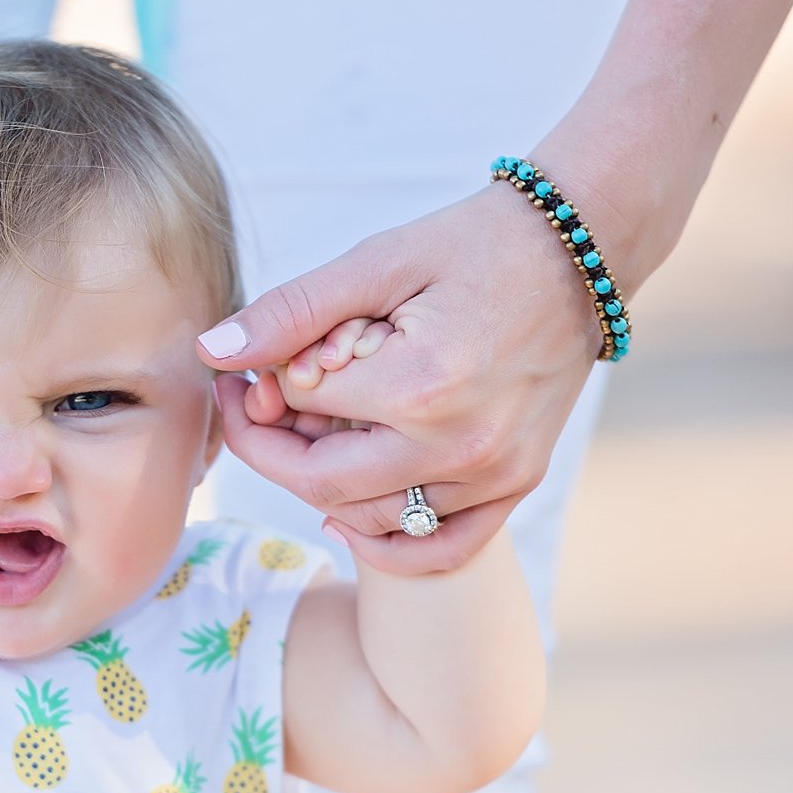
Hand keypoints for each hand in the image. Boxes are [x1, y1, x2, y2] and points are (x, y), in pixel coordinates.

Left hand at [199, 183, 602, 573]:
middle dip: (273, 449)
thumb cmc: (473, 245)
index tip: (243, 371)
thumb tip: (213, 352)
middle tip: (258, 408)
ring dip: (323, 486)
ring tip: (311, 432)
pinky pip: (442, 546)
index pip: (302, 410)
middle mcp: (461, 445)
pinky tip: (346, 517)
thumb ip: (291, 312)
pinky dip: (389, 545)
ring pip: (373, 519)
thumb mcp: (377, 262)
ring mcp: (497, 473)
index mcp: (420, 386)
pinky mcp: (519, 482)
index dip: (258, 393)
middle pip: (324, 482)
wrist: (579, 248)